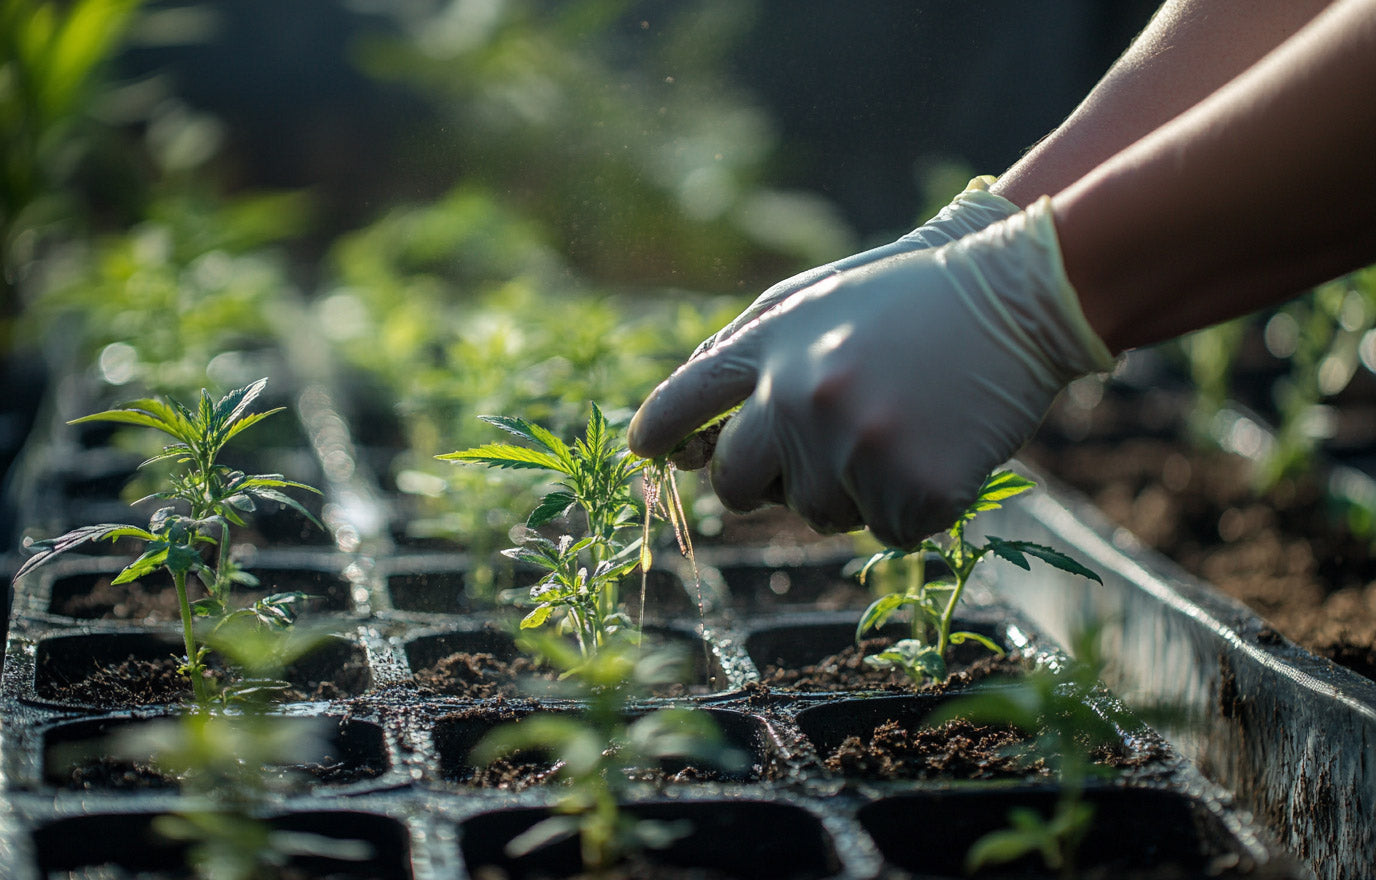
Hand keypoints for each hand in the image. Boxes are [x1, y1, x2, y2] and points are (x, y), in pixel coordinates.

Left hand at [629, 197, 1113, 548]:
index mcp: (770, 344)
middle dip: (762, 484)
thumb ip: (746, 352)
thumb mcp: (815, 299)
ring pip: (817, 515)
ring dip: (849, 490)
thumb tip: (682, 430)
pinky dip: (910, 506)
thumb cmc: (910, 297)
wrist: (1017, 295)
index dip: (660, 434)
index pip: (684, 401)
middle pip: (737, 487)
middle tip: (812, 457)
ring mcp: (855, 445)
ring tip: (897, 427)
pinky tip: (938, 448)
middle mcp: (799, 397)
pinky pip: (887, 530)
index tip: (648, 454)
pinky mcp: (911, 487)